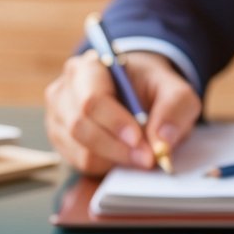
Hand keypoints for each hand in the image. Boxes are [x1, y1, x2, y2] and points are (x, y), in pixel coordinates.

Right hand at [44, 50, 201, 175]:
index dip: (115, 123)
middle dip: (117, 148)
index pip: (91, 100)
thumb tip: (162, 141)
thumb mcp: (175, 90)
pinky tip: (123, 155)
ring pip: (80, 150)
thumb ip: (175, 108)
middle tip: (147, 158)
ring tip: (140, 156)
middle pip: (80, 127)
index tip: (140, 140)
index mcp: (88, 68)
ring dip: (114, 159)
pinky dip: (106, 165)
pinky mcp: (62, 142)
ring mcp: (58, 118)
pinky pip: (80, 163)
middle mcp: (64, 91)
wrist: (137, 92)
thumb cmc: (152, 88)